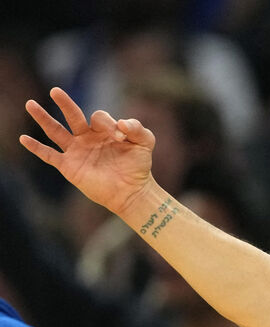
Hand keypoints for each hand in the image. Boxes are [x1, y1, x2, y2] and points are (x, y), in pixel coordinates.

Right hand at [19, 87, 157, 216]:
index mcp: (103, 130)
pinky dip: (37, 147)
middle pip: (72, 116)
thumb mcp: (145, 143)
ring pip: (56, 131)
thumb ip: (138, 128)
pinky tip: (24, 139)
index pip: (98, 117)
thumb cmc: (139, 167)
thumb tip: (122, 123)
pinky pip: (49, 155)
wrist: (132, 192)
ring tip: (30, 104)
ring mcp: (76, 151)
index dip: (109, 124)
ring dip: (43, 118)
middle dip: (65, 103)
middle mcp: (87, 138)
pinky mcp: (69, 166)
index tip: (120, 137)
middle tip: (55, 91)